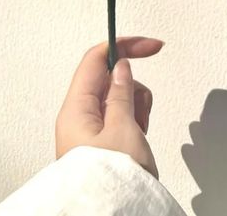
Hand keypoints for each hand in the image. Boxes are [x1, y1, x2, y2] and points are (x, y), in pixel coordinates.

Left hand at [55, 37, 162, 177]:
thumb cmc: (111, 180)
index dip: (123, 47)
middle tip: (140, 112)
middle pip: (109, 80)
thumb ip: (122, 92)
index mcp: (75, 108)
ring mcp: (89, 133)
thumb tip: (121, 66)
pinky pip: (119, 120)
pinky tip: (138, 140)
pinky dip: (133, 123)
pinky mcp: (100, 147)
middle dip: (133, 88)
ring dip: (135, 108)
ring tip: (139, 133)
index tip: (151, 47)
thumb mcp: (123, 128)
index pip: (95, 60)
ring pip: (117, 100)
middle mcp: (78, 118)